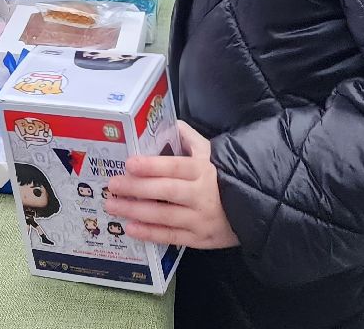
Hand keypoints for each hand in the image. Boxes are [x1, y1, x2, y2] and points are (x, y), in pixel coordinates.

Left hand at [104, 122, 239, 249]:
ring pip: (165, 215)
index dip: (152, 165)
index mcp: (203, 170)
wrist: (250, 210)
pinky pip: (171, 237)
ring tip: (113, 205)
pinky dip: (150, 233)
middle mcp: (202, 195)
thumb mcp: (211, 155)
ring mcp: (200, 219)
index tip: (129, 163)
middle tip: (113, 185)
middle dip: (137, 188)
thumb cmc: (221, 179)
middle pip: (166, 191)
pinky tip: (130, 227)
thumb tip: (171, 123)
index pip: (175, 167)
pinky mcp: (199, 240)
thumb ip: (190, 139)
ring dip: (136, 210)